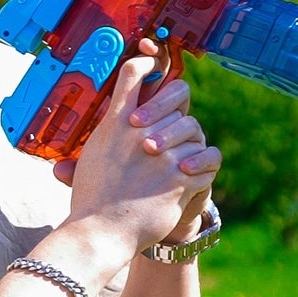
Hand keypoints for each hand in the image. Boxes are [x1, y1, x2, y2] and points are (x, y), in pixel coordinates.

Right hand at [66, 41, 220, 258]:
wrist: (101, 232)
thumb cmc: (90, 199)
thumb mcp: (88, 159)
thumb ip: (103, 138)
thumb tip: (103, 125)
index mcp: (114, 124)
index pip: (133, 75)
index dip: (148, 64)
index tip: (153, 65)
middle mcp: (139, 133)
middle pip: (177, 97)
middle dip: (179, 110)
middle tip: (174, 125)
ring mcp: (164, 155)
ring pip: (195, 130)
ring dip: (191, 144)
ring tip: (182, 159)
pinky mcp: (182, 177)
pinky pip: (208, 159)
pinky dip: (204, 168)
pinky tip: (192, 176)